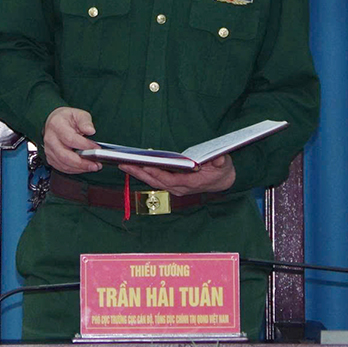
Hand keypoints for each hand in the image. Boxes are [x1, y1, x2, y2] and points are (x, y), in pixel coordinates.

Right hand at [42, 106, 101, 173]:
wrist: (54, 121)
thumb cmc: (66, 118)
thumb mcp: (78, 114)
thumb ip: (85, 121)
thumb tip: (90, 130)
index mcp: (56, 125)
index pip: (70, 139)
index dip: (84, 145)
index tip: (96, 148)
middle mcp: (50, 139)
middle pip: (65, 156)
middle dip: (82, 163)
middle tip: (95, 164)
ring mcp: (49, 150)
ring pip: (63, 164)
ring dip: (79, 168)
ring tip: (92, 167)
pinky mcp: (50, 158)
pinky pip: (62, 167)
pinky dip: (74, 170)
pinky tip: (83, 168)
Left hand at [119, 154, 235, 195]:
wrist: (223, 181)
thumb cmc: (221, 170)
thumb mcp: (224, 163)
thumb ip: (221, 161)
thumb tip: (220, 159)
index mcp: (191, 183)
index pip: (171, 180)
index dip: (157, 173)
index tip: (145, 165)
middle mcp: (180, 188)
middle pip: (156, 181)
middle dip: (140, 173)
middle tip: (124, 163)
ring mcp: (175, 187)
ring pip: (153, 182)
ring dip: (138, 174)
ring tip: (123, 164)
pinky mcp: (172, 184)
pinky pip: (155, 180)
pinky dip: (144, 173)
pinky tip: (134, 166)